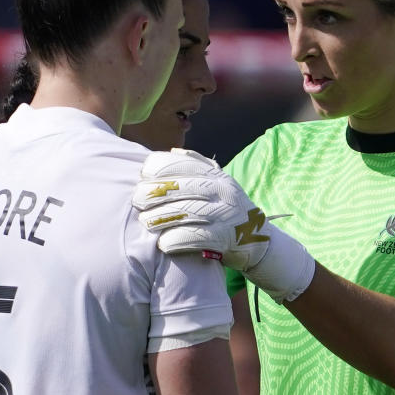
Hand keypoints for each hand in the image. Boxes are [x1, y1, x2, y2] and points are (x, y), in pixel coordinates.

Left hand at [133, 149, 314, 302]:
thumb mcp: (220, 184)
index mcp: (218, 176)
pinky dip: (176, 240)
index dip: (161, 167)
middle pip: (182, 187)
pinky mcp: (226, 238)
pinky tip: (162, 243)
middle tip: (137, 199)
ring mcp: (226, 214)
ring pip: (186, 212)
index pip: (185, 164)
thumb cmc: (229, 211)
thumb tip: (172, 152)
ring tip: (145, 222)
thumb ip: (198, 167)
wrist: (258, 242)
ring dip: (161, 217)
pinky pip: (196, 237)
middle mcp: (223, 192)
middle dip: (155, 191)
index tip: (143, 173)